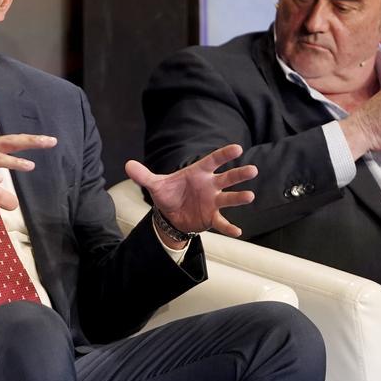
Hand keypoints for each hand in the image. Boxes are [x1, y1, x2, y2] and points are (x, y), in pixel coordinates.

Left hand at [125, 144, 257, 237]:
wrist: (170, 215)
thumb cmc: (169, 194)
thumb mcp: (155, 184)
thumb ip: (143, 175)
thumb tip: (127, 165)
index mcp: (199, 173)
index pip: (213, 160)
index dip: (224, 154)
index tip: (237, 148)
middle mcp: (210, 185)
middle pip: (227, 178)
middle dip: (239, 174)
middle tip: (252, 170)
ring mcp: (213, 201)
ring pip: (228, 198)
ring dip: (239, 197)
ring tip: (250, 196)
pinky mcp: (211, 217)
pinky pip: (222, 222)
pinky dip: (229, 227)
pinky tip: (238, 231)